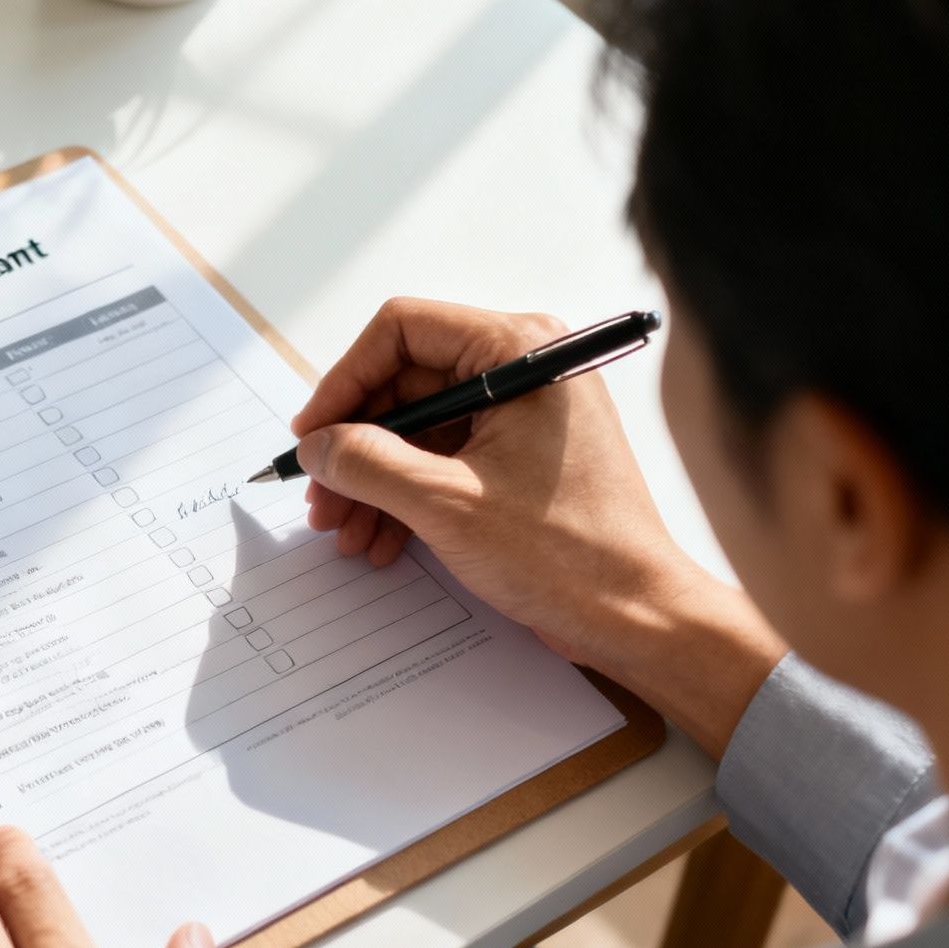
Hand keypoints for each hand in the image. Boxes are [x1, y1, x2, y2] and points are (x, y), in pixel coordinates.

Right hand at [290, 298, 781, 754]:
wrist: (636, 616)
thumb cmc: (568, 554)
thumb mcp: (444, 504)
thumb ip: (366, 462)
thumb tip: (316, 444)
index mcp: (520, 352)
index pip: (402, 331)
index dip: (344, 382)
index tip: (312, 434)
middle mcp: (525, 368)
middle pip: (404, 384)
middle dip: (355, 446)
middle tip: (321, 497)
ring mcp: (525, 413)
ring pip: (418, 427)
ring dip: (373, 479)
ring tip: (346, 531)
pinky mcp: (522, 455)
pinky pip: (444, 457)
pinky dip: (406, 494)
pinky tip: (382, 539)